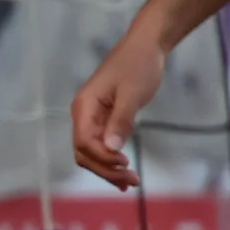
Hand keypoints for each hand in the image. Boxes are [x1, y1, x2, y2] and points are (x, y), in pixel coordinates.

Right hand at [70, 32, 169, 189]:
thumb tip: (111, 149)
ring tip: (131, 182)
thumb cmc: (139, 65)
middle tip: (132, 181)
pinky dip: (111, 160)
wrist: (146, 47)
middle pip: (84, 152)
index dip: (102, 158)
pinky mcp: (105, 119)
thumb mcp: (133, 93)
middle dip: (105, 169)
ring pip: (92, 152)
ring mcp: (93, 118)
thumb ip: (122, 120)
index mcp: (85, 106)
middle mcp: (84, 114)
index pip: (83, 142)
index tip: (125, 163)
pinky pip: (102, 145)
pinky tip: (124, 173)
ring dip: (108, 168)